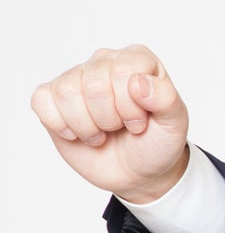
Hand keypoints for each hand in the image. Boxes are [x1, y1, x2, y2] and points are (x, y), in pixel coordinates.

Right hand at [31, 45, 189, 202]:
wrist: (138, 172)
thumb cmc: (157, 143)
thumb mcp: (175, 125)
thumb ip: (167, 100)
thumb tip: (138, 82)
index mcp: (137, 60)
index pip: (122, 72)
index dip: (130, 107)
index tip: (140, 122)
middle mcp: (104, 61)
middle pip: (94, 86)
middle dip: (110, 119)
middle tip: (120, 128)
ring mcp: (76, 77)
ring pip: (66, 94)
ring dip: (87, 126)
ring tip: (102, 132)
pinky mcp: (53, 96)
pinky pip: (42, 101)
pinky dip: (61, 125)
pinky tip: (78, 132)